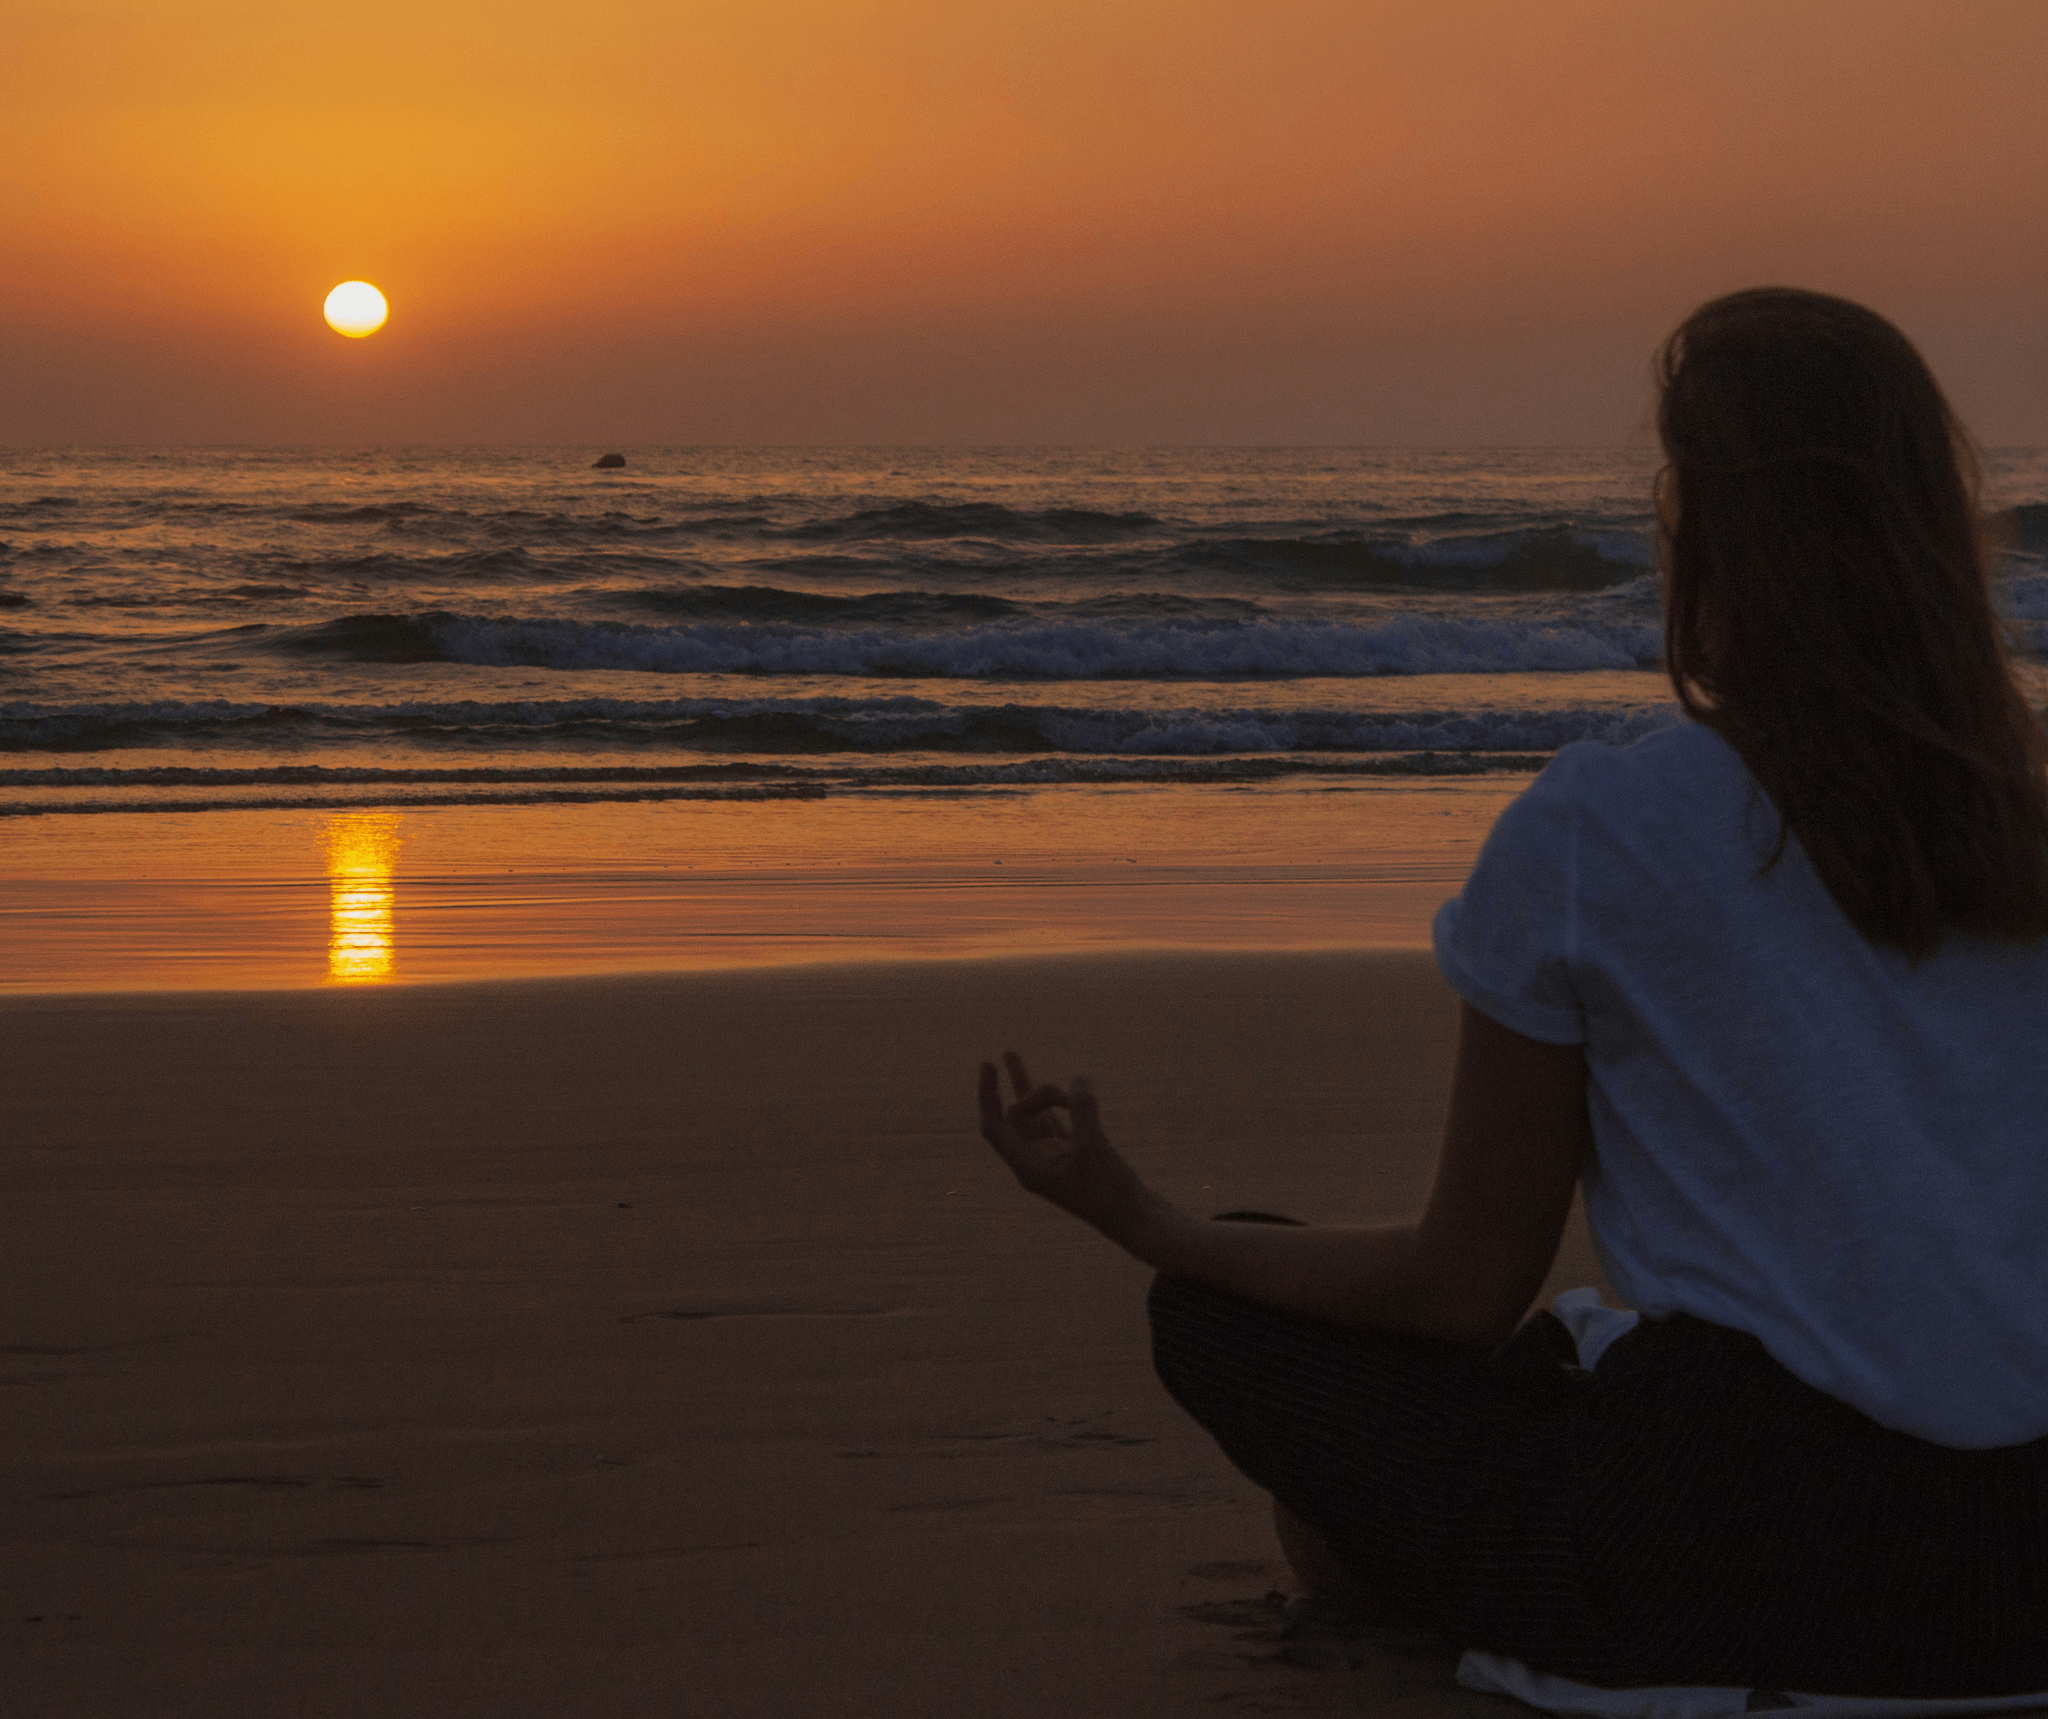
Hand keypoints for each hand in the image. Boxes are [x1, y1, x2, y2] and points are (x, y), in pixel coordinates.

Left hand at [976, 1053, 1164, 1245]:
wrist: (1137, 1220)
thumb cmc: (1111, 1191)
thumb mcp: (1095, 1148)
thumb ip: (1083, 1111)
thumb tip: (1079, 1081)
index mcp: (1028, 1168)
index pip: (995, 1127)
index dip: (987, 1096)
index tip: (987, 1066)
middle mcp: (1036, 1163)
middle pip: (1017, 1116)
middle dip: (1034, 1094)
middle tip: (1063, 1094)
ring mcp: (1055, 1157)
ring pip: (1034, 1115)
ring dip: (1027, 1086)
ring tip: (1008, 1054)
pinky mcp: (1075, 1153)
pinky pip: (1058, 1119)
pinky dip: (1060, 1101)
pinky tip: (1060, 1084)